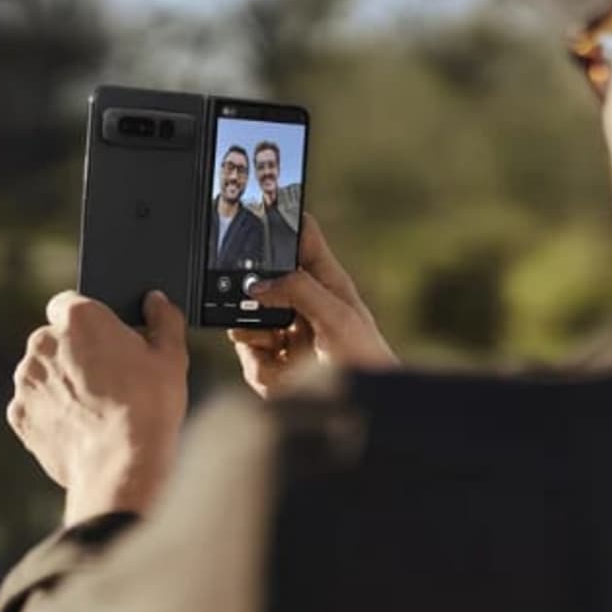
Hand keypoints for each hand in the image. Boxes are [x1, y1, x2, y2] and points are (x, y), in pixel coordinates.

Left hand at [8, 290, 188, 525]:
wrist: (120, 465)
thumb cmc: (148, 407)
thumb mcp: (171, 356)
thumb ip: (164, 318)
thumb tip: (157, 302)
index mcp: (79, 318)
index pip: (72, 302)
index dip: (91, 320)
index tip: (108, 339)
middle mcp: (43, 343)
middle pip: (56, 338)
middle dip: (76, 352)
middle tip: (110, 377)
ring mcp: (26, 380)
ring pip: (43, 372)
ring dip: (62, 382)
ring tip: (97, 407)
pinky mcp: (19, 414)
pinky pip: (34, 405)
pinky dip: (51, 412)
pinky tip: (81, 426)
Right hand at [229, 213, 396, 396]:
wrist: (365, 409)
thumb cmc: (365, 359)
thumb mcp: (337, 317)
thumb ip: (299, 290)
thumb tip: (258, 284)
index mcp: (325, 280)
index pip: (301, 237)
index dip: (284, 218)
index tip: (263, 201)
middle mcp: (301, 302)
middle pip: (261, 275)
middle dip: (250, 285)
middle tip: (248, 293)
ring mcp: (284, 330)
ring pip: (246, 313)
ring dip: (249, 325)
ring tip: (269, 339)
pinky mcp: (270, 360)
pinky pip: (246, 350)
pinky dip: (254, 358)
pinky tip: (275, 366)